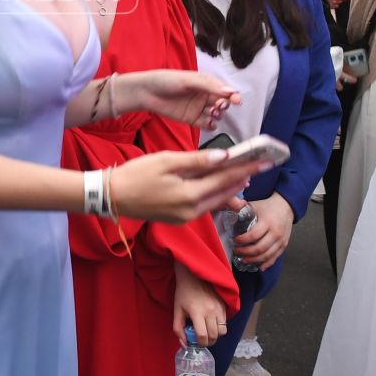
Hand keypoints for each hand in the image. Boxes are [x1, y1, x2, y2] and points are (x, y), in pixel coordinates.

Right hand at [108, 149, 270, 224]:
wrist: (112, 197)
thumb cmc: (135, 174)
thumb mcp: (166, 161)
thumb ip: (196, 160)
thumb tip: (223, 157)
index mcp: (189, 195)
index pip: (225, 179)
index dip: (246, 168)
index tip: (263, 161)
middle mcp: (191, 210)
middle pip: (225, 192)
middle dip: (243, 178)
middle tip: (260, 166)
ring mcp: (186, 217)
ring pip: (217, 201)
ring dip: (231, 188)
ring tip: (245, 176)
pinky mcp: (180, 218)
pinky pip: (206, 206)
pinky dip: (217, 196)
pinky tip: (223, 189)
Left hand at [117, 69, 239, 129]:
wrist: (146, 92)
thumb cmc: (166, 80)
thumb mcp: (188, 80)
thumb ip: (209, 86)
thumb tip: (229, 91)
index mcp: (206, 83)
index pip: (224, 90)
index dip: (232, 95)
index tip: (237, 101)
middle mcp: (204, 96)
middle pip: (222, 103)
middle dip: (224, 105)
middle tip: (219, 106)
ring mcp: (198, 108)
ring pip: (216, 114)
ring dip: (218, 115)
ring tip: (213, 114)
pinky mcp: (192, 119)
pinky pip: (206, 124)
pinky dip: (211, 125)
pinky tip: (210, 124)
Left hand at [172, 268, 227, 344]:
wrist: (194, 276)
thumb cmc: (183, 293)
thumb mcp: (176, 311)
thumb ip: (178, 329)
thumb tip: (185, 344)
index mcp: (197, 312)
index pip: (203, 336)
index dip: (200, 343)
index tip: (196, 343)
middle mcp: (210, 311)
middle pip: (214, 336)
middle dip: (208, 342)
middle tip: (202, 340)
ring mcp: (219, 308)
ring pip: (223, 331)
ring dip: (216, 335)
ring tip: (208, 332)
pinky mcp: (224, 305)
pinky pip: (225, 322)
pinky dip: (220, 327)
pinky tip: (212, 323)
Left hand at [234, 193, 292, 269]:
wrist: (286, 207)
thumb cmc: (268, 207)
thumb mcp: (255, 205)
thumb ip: (241, 208)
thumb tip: (224, 208)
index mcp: (267, 222)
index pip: (253, 235)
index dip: (243, 240)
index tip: (235, 240)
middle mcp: (275, 232)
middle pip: (260, 248)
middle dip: (246, 252)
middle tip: (237, 251)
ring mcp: (281, 240)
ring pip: (267, 255)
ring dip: (254, 260)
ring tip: (244, 259)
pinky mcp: (284, 245)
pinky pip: (275, 257)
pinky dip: (267, 263)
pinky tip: (259, 266)